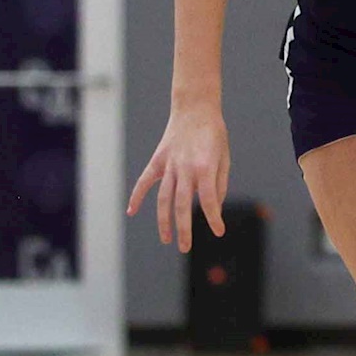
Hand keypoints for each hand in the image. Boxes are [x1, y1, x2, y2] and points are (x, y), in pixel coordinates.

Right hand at [127, 103, 230, 252]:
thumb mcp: (224, 158)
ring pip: (163, 198)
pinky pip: (145, 181)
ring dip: (163, 220)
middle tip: (184, 247)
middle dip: (183, 229)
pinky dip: (137, 196)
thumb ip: (219, 184)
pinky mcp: (158, 160)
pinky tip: (131, 212)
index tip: (218, 231)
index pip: (208, 200)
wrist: (195, 107)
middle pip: (182, 205)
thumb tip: (212, 208)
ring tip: (167, 239)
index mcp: (205, 167)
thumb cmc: (214, 134)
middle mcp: (185, 168)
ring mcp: (169, 164)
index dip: (213, 218)